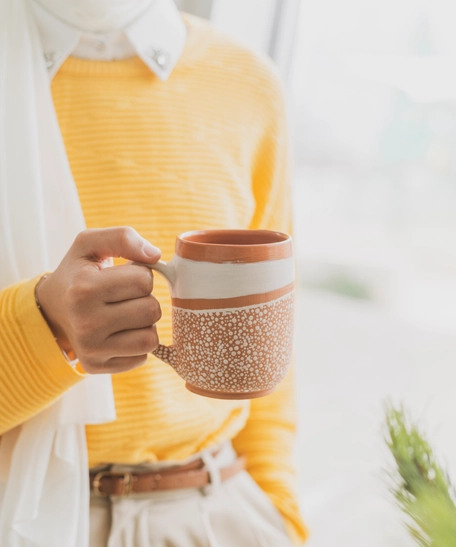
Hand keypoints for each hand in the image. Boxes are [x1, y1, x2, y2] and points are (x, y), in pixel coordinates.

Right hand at [36, 227, 161, 373]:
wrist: (52, 308)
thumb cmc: (78, 273)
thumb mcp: (90, 244)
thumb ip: (123, 238)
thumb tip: (155, 255)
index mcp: (84, 289)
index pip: (144, 281)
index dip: (140, 275)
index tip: (123, 278)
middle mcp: (86, 323)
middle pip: (151, 310)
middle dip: (144, 300)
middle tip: (123, 297)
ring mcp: (91, 349)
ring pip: (151, 338)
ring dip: (144, 324)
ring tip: (124, 315)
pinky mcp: (98, 367)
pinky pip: (142, 356)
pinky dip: (136, 343)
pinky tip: (119, 332)